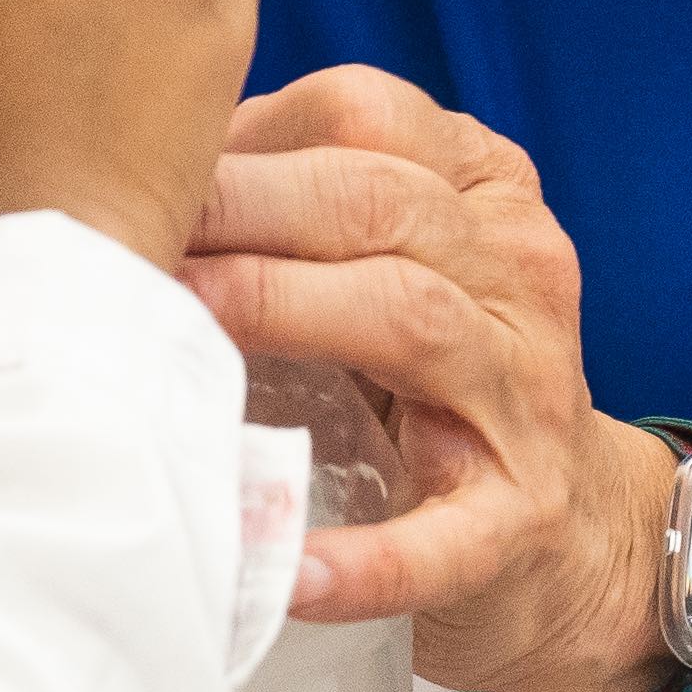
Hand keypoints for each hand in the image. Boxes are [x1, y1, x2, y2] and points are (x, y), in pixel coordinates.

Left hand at [183, 70, 680, 691]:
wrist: (569, 537)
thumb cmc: (428, 384)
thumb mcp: (386, 265)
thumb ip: (293, 208)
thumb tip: (134, 178)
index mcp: (484, 191)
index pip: (367, 118)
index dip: (244, 138)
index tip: (144, 174)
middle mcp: (520, 273)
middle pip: (378, 203)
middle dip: (241, 208)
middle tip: (123, 234)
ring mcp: (527, 396)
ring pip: (411, 320)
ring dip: (282, 313)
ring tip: (177, 343)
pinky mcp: (519, 522)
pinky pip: (443, 535)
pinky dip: (366, 558)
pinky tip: (285, 572)